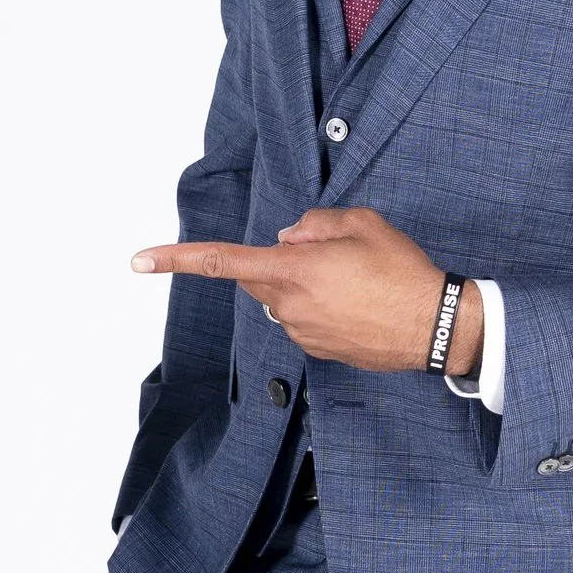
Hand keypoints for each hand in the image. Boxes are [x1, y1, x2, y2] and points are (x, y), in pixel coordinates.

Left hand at [131, 206, 479, 379]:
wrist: (434, 327)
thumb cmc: (401, 271)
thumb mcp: (362, 223)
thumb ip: (314, 223)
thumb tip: (288, 237)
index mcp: (293, 270)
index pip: (221, 262)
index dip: (176, 259)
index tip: (138, 261)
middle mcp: (288, 305)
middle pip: (258, 276)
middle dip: (277, 261)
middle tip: (332, 254)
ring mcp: (301, 332)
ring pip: (281, 298)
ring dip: (303, 284)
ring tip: (355, 280)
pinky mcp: (317, 349)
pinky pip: (302, 319)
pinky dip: (320, 306)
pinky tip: (358, 303)